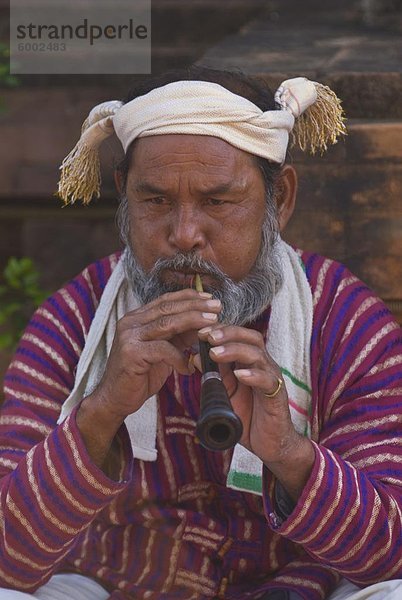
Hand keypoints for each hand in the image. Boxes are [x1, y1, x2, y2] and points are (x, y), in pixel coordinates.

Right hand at [77, 289, 220, 467]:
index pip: (165, 301)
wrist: (115, 398)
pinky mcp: (131, 354)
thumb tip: (205, 325)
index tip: (209, 297)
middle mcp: (130, 323)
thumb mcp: (162, 351)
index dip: (188, 297)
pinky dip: (179, 357)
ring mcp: (129, 337)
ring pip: (166, 323)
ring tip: (212, 323)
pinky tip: (189, 367)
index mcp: (136, 318)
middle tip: (217, 306)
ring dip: (192, 321)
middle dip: (195, 306)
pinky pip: (162, 350)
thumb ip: (178, 336)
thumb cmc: (140, 375)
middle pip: (168, 309)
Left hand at [198, 324, 314, 499]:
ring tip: (215, 354)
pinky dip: (254, 376)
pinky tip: (239, 375)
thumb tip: (195, 357)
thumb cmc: (249, 416)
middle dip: (228, 334)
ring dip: (235, 351)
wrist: (270, 444)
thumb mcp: (226, 394)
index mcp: (250, 362)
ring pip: (258, 355)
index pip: (238, 336)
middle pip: (250, 338)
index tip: (199, 331)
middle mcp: (263, 365)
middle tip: (207, 336)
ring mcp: (272, 379)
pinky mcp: (277, 396)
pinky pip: (268, 381)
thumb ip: (215, 376)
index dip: (220, 330)